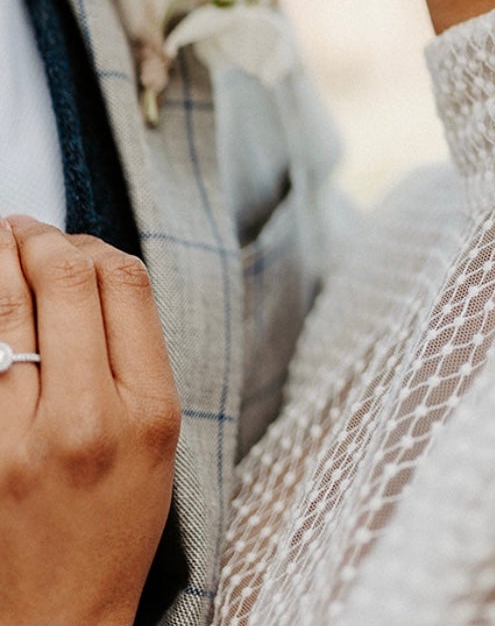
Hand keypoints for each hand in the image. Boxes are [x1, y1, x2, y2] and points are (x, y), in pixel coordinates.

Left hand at [0, 215, 179, 625]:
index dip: (97, 247)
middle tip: (24, 229)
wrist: (57, 620)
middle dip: (39, 238)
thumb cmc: (112, 527)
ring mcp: (16, 439)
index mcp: (147, 409)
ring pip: (2, 308)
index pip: (124, 282)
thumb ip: (132, 353)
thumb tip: (91, 271)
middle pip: (64, 280)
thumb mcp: (158, 438)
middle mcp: (84, 418)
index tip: (78, 247)